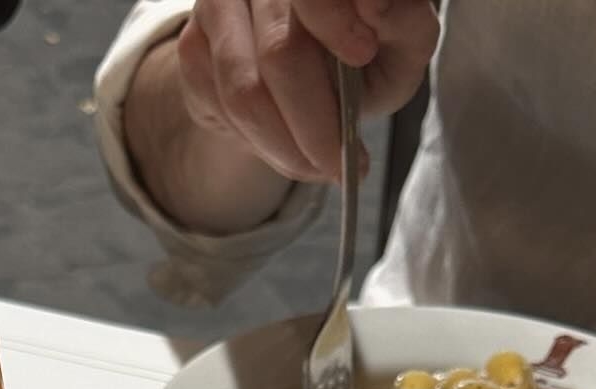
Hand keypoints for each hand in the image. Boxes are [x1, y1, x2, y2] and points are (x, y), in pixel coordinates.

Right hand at [178, 0, 438, 184]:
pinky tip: (283, 142)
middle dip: (316, 126)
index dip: (334, 19)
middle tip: (343, 165)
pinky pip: (219, 110)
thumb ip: (404, 22)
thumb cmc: (362, 54)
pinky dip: (258, 142)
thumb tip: (376, 7)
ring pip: (242, 94)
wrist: (307, 67)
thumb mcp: (401, 42)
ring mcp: (216, 7)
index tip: (362, 54)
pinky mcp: (191, 46)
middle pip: (279, 54)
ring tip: (318, 166)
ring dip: (286, 149)